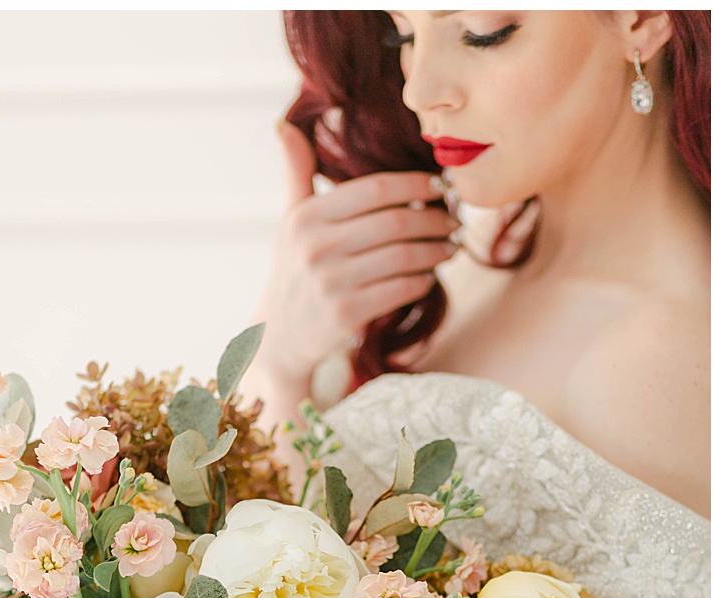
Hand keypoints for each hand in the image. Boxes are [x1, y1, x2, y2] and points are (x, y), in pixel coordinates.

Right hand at [253, 123, 458, 395]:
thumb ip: (296, 173)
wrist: (277, 338)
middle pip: (396, 222)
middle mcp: (315, 248)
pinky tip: (430, 274)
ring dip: (438, 249)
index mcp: (305, 218)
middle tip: (454, 218)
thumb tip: (284, 125)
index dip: (416, 185)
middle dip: (436, 218)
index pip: (375, 189)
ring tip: (451, 245)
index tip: (439, 187)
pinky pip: (402, 288)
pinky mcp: (346, 314)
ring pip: (405, 255)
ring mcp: (330, 283)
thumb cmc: (293, 271)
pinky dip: (424, 280)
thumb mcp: (289, 222)